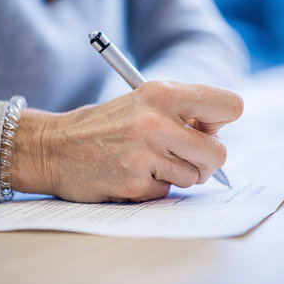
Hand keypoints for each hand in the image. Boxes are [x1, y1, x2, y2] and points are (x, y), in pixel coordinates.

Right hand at [10, 81, 242, 202]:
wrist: (53, 147)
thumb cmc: (103, 125)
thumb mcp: (142, 101)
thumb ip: (181, 112)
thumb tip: (217, 133)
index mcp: (163, 92)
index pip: (230, 106)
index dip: (221, 123)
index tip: (203, 129)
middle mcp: (156, 120)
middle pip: (219, 153)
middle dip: (206, 162)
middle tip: (184, 157)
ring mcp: (144, 152)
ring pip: (195, 177)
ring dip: (177, 175)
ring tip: (147, 161)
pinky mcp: (133, 181)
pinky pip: (166, 191)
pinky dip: (153, 186)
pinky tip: (130, 173)